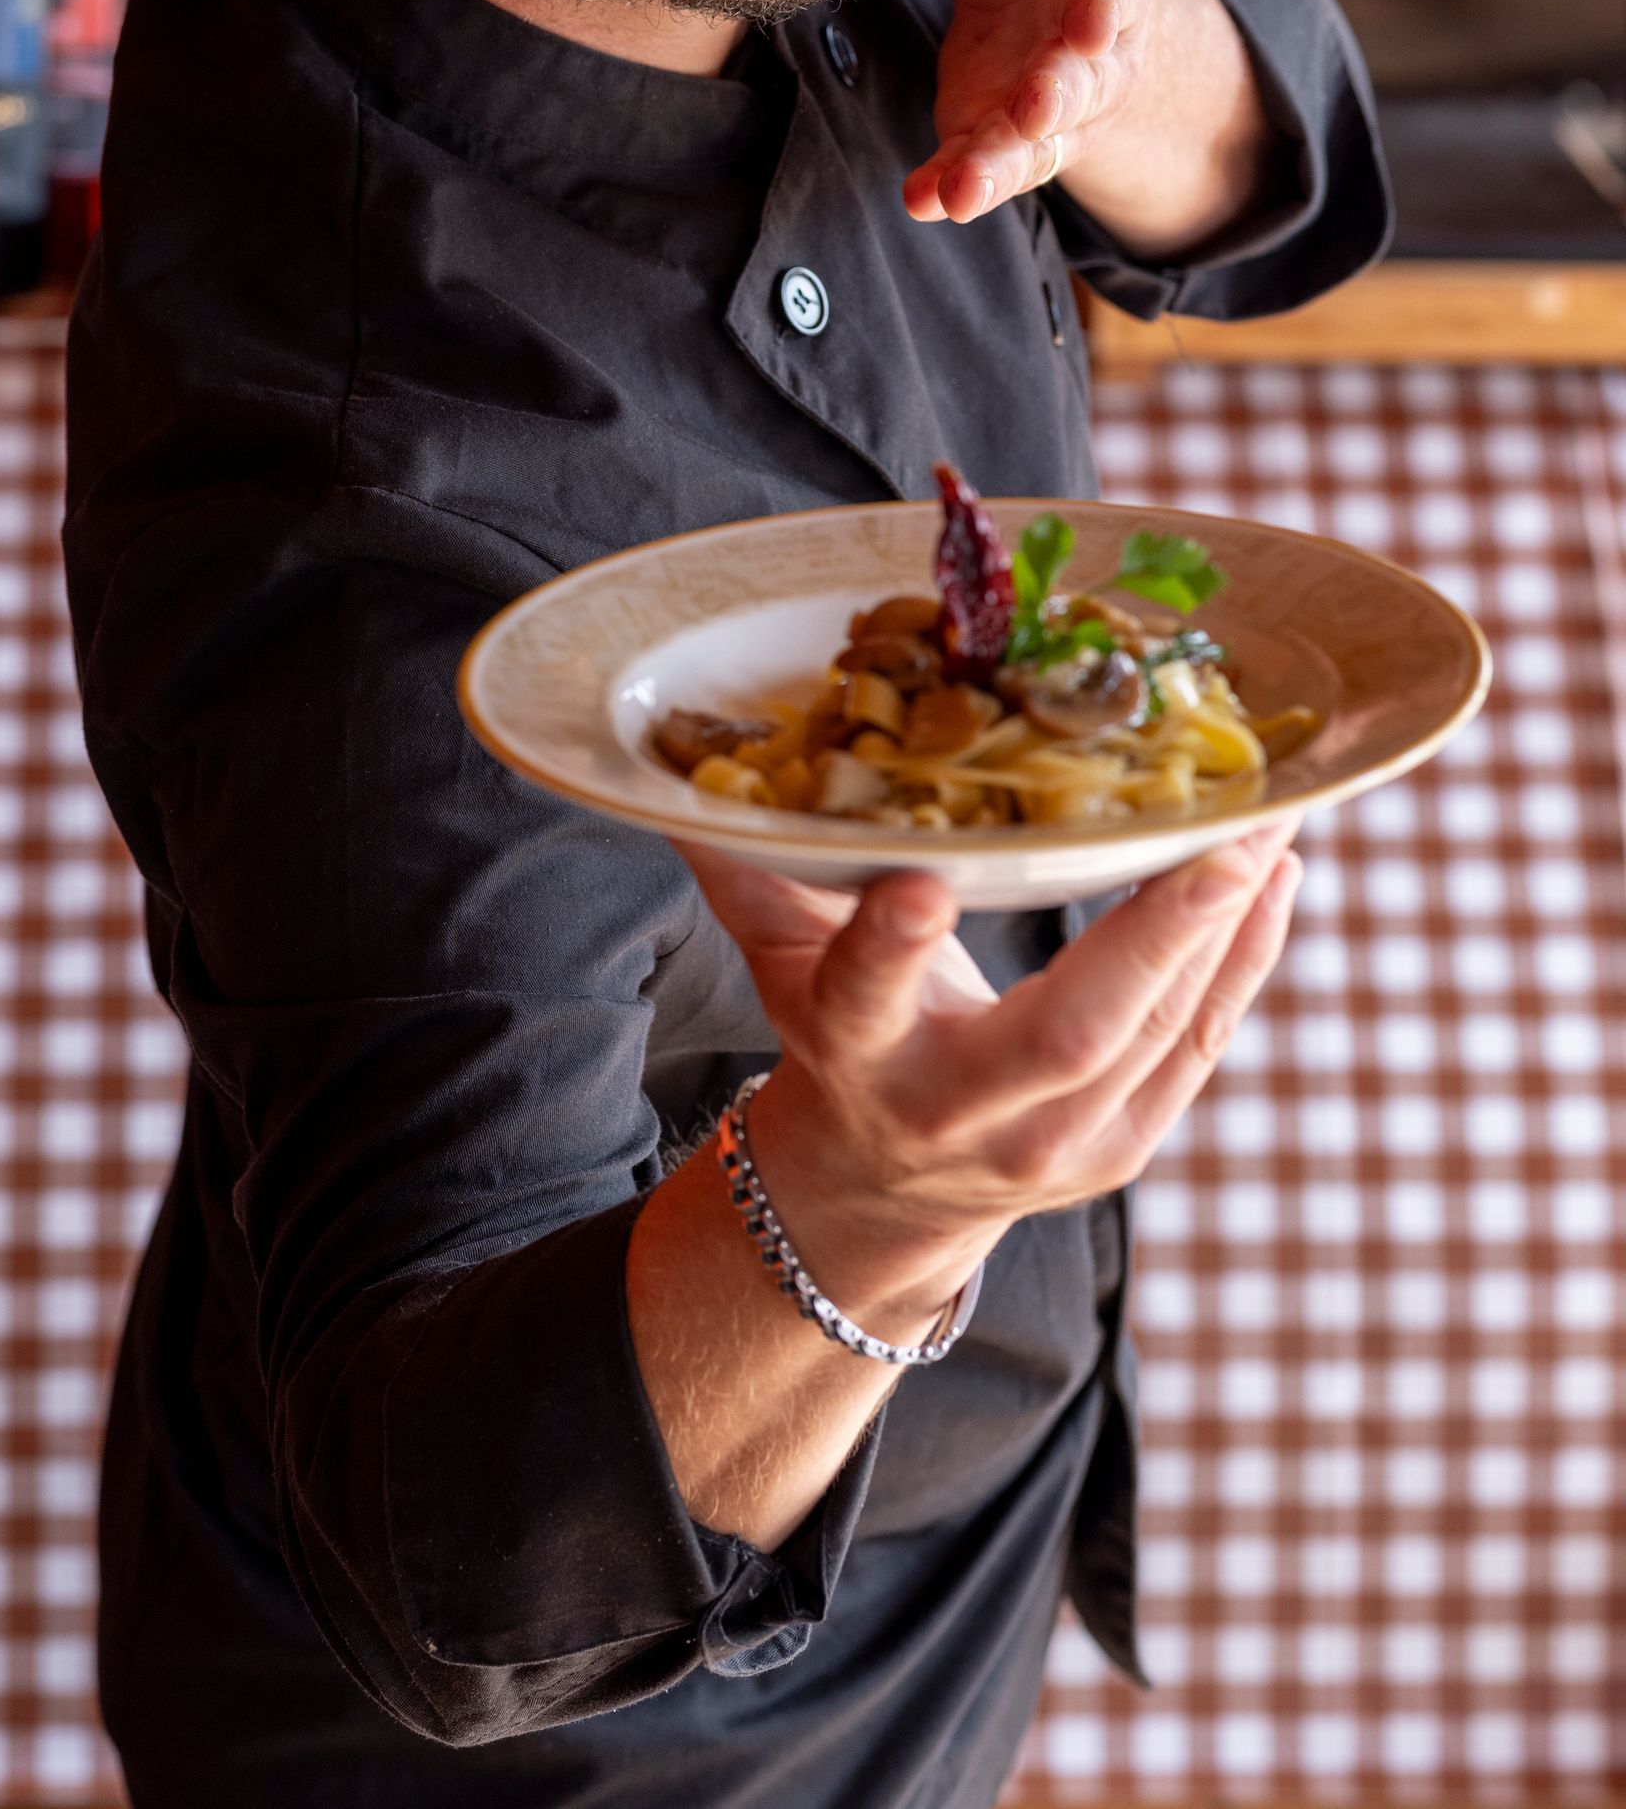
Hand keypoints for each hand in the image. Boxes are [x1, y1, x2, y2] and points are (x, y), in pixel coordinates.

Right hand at [672, 823, 1300, 1335]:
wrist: (886, 1192)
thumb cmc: (834, 1033)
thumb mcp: (775, 957)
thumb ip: (744, 865)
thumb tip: (679, 765)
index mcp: (854, 1059)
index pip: (860, 1001)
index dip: (887, 947)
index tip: (921, 876)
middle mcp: (958, 1115)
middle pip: (1064, 1039)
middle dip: (1152, 940)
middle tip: (1220, 838)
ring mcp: (1057, 1146)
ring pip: (1157, 1036)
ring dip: (1225, 925)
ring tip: (1274, 819)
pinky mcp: (1127, 1144)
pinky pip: (1203, 1046)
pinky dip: (1247, 957)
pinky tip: (1277, 871)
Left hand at [904, 0, 1191, 227]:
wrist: (1029, 7)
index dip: (1102, 8)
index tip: (1096, 20)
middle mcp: (1075, 56)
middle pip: (1074, 81)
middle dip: (1057, 95)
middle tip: (1037, 106)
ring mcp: (1032, 107)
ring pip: (1026, 142)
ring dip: (999, 162)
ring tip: (964, 185)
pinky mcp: (986, 138)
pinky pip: (974, 170)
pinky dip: (950, 187)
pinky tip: (923, 198)